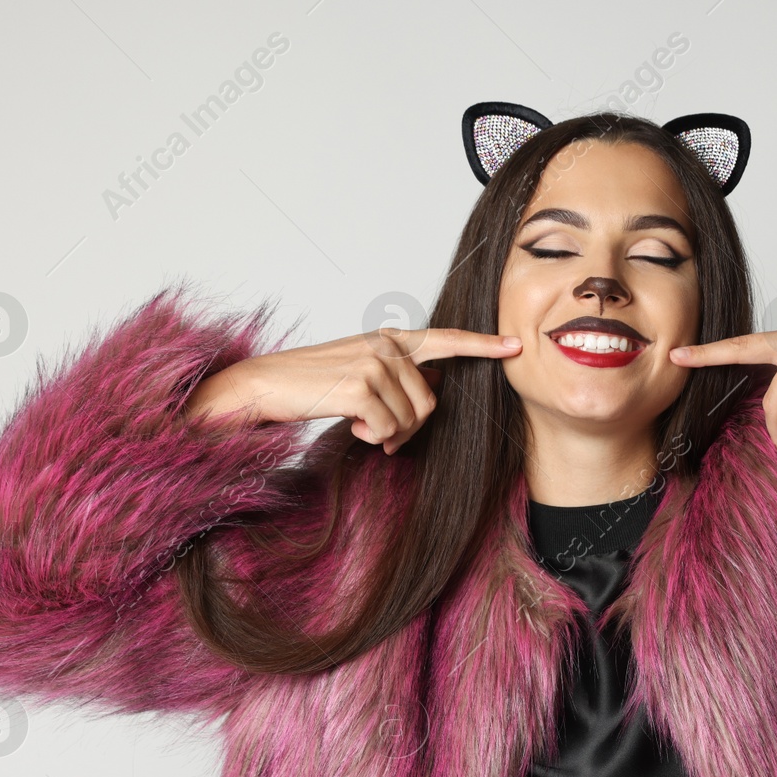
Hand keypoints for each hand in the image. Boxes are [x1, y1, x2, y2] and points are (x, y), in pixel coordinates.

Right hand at [185, 327, 521, 453]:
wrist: (263, 386)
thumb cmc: (311, 386)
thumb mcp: (359, 373)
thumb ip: (396, 379)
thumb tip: (427, 401)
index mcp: (389, 339)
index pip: (445, 341)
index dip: (482, 345)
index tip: (514, 346)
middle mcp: (386, 345)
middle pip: (430, 402)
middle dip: (410, 426)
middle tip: (377, 431)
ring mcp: (374, 363)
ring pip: (411, 418)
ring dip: (387, 433)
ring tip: (357, 423)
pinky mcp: (360, 386)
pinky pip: (389, 429)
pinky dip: (371, 437)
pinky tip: (348, 425)